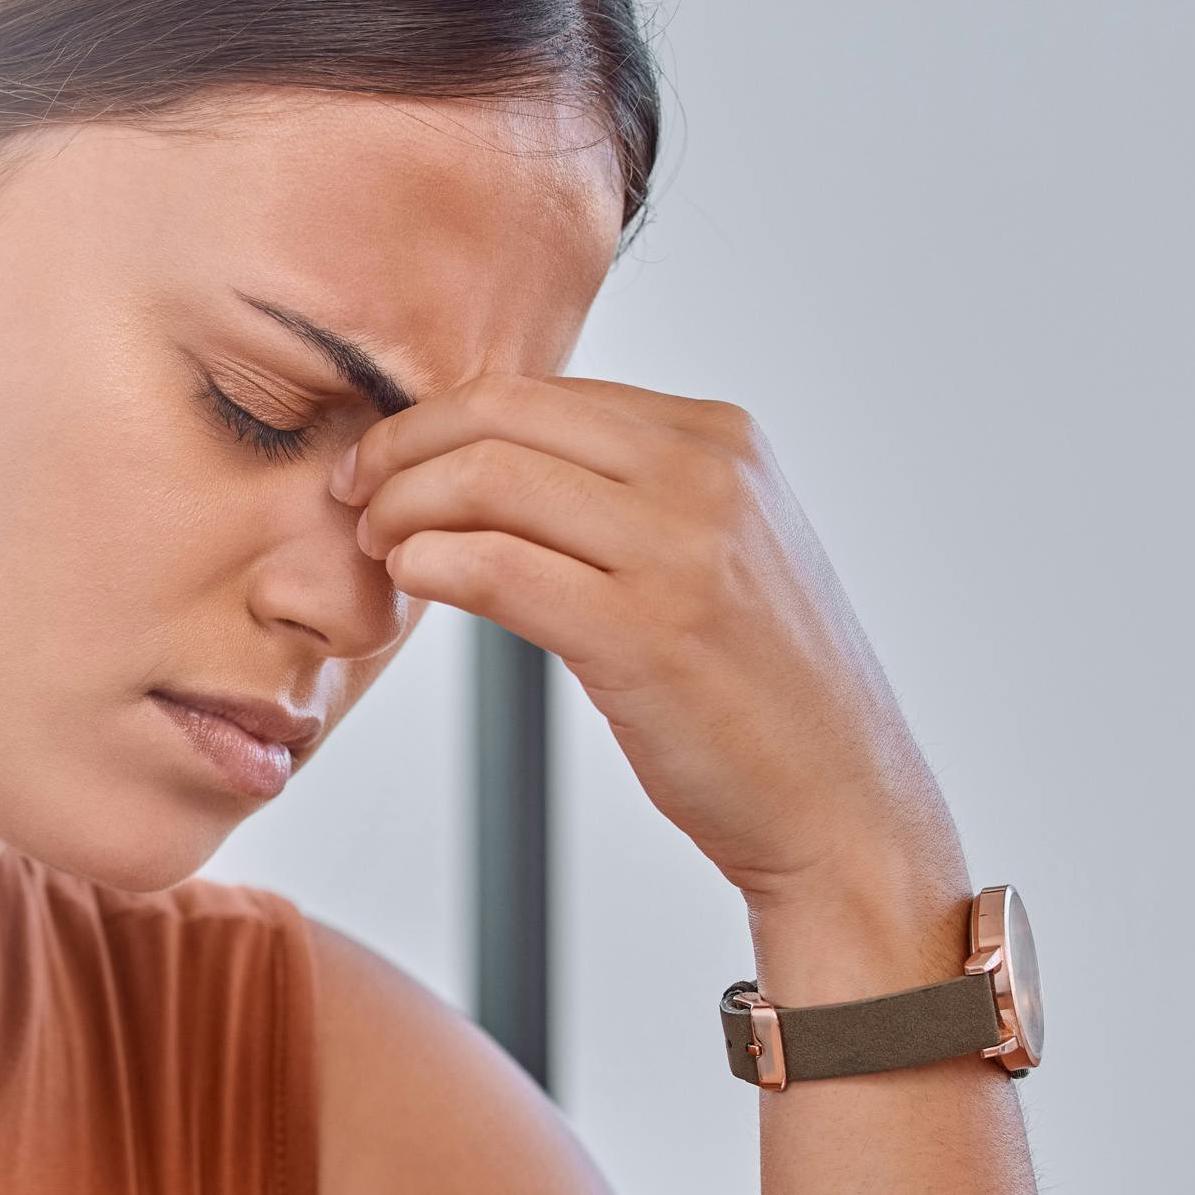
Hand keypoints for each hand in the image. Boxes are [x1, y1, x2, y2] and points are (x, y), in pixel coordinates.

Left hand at [333, 379, 967, 974]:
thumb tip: (495, 460)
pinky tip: (412, 582)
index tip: (388, 461)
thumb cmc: (760, 691)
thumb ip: (632, 491)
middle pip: (501, 416)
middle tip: (354, 494)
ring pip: (488, 481)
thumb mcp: (718, 549)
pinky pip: (496, 567)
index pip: (541, 391)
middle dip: (402, 449)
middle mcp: (706, 473)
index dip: (440, 419)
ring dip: (403, 508)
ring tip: (378, 547)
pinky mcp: (643, 632)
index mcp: (721, 437)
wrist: (840, 803)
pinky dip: (431, 565)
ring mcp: (680, 549)